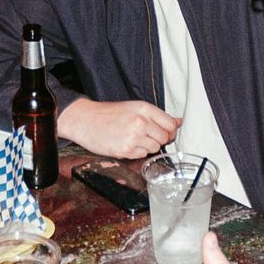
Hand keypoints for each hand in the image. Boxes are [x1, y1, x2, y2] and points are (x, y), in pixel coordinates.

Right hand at [55, 99, 179, 157]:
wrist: (85, 120)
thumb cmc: (108, 113)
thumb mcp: (134, 108)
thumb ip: (156, 116)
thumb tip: (178, 122)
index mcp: (144, 109)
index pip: (170, 124)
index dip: (170, 131)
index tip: (165, 132)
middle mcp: (141, 122)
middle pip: (164, 138)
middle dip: (158, 139)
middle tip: (145, 136)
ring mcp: (133, 137)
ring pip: (154, 148)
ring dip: (147, 146)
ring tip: (133, 139)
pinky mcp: (126, 150)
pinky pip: (142, 155)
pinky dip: (136, 152)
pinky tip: (126, 144)